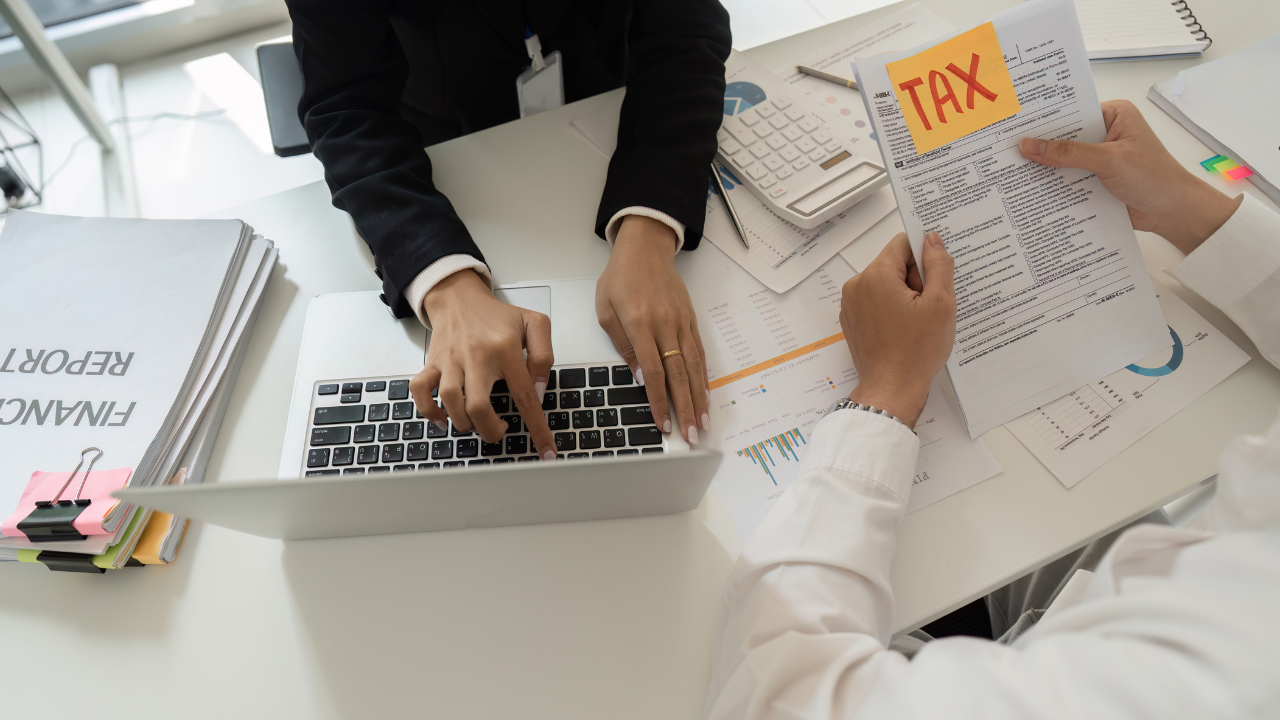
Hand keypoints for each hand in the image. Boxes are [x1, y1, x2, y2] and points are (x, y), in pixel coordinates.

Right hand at [409, 270, 556, 459]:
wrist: (459, 297)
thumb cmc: (498, 316)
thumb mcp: (534, 323)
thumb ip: (544, 355)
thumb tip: (538, 390)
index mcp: (505, 349)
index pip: (525, 396)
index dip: (537, 428)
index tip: (546, 452)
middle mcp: (476, 357)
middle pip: (478, 407)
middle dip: (490, 431)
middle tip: (500, 430)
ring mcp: (451, 361)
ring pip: (450, 402)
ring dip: (465, 424)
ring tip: (477, 423)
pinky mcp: (432, 364)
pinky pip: (420, 391)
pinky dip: (429, 411)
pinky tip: (444, 420)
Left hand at [596, 215, 708, 444]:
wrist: (645, 248)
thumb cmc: (620, 278)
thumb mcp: (606, 310)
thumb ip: (624, 345)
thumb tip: (640, 378)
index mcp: (640, 323)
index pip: (652, 371)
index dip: (658, 400)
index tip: (662, 423)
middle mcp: (665, 325)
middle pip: (678, 374)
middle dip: (684, 408)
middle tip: (690, 435)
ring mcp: (682, 323)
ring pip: (694, 366)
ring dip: (699, 398)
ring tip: (703, 423)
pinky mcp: (691, 320)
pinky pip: (700, 353)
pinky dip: (704, 376)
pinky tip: (705, 394)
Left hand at [839, 232, 955, 427]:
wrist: (892, 389)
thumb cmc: (917, 350)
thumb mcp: (941, 303)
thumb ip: (938, 265)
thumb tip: (932, 238)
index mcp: (876, 275)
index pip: (903, 244)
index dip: (924, 259)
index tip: (934, 281)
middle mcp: (857, 284)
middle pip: (893, 263)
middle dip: (915, 280)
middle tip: (926, 308)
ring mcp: (850, 303)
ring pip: (885, 283)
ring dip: (904, 295)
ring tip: (915, 322)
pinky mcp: (851, 319)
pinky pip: (875, 301)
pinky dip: (891, 309)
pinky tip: (903, 330)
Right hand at [1019, 99, 1240, 255]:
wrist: (1173, 212)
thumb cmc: (1154, 178)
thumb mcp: (1109, 160)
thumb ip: (1068, 153)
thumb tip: (1029, 145)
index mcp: (1114, 114)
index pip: (1072, 112)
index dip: (1045, 119)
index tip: (1016, 124)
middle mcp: (1105, 132)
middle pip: (1065, 136)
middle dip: (1041, 145)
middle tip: (1006, 148)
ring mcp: (1099, 158)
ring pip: (1064, 160)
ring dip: (1045, 167)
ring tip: (1010, 169)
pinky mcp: (1095, 180)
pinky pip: (1068, 179)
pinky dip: (1054, 185)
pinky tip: (1030, 188)